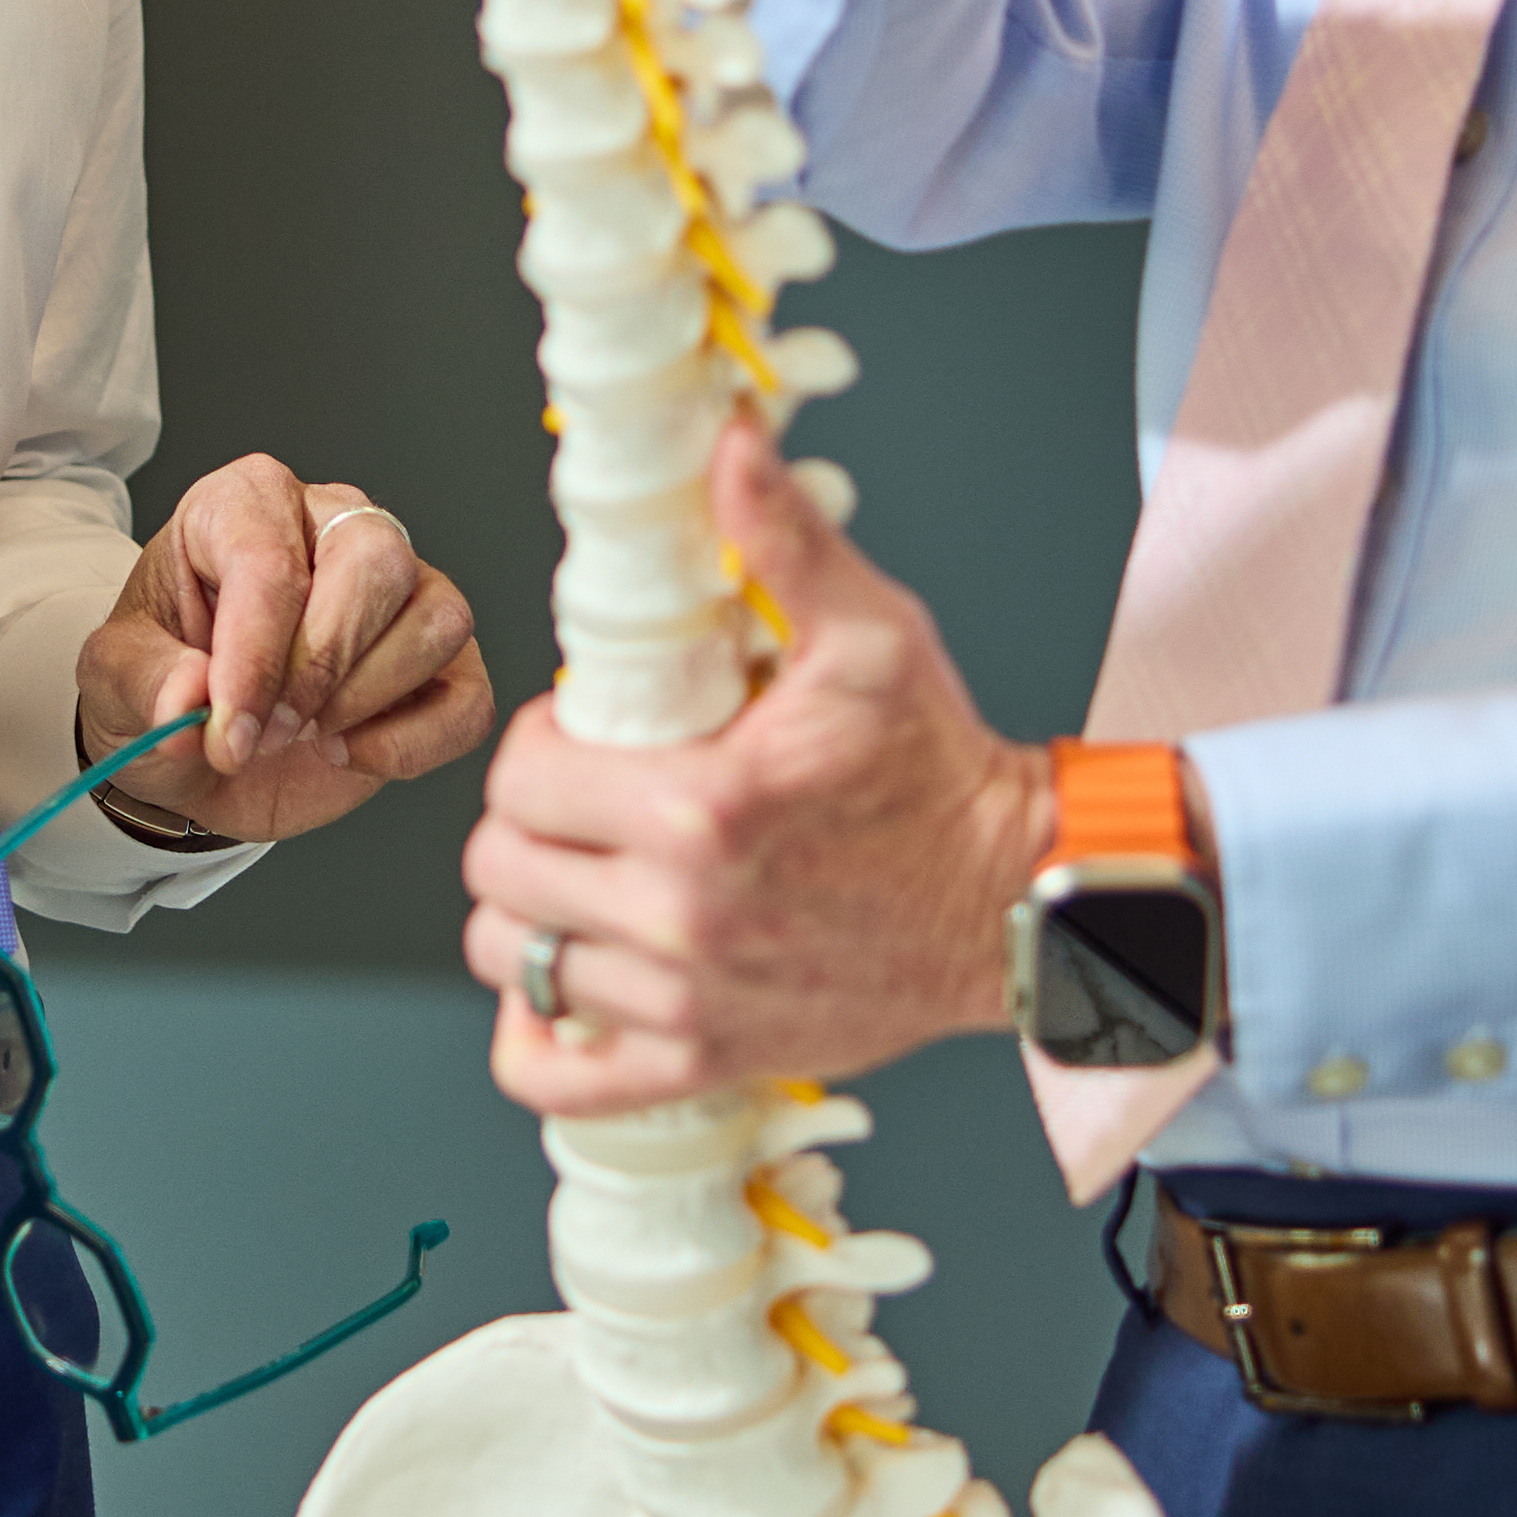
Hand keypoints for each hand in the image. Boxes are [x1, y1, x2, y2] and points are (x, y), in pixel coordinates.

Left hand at [78, 463, 492, 843]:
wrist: (195, 750)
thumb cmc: (162, 688)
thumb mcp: (114, 683)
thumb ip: (144, 683)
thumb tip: (192, 700)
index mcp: (247, 503)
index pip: (272, 558)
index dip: (254, 656)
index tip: (227, 730)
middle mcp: (334, 525)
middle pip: (375, 562)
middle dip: (320, 667)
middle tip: (265, 731)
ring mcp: (400, 590)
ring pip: (437, 619)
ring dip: (367, 698)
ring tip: (303, 734)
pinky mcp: (439, 664)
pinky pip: (468, 697)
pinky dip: (415, 742)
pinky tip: (350, 753)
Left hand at [462, 424, 1046, 1102]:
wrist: (1016, 901)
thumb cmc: (940, 774)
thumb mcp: (870, 636)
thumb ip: (782, 541)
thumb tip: (730, 444)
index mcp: (703, 807)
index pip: (523, 778)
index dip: (541, 746)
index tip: (586, 736)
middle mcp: (682, 914)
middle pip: (500, 869)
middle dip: (526, 823)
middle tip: (582, 801)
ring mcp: (687, 1000)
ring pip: (515, 959)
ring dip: (531, 915)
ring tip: (582, 879)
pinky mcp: (703, 1060)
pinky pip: (555, 1072)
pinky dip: (540, 1031)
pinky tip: (571, 978)